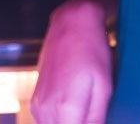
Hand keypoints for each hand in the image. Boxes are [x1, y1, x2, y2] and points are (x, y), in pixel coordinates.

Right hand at [30, 0, 112, 123]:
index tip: (95, 118)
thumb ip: (96, 119)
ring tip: (85, 108)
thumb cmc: (91, 50)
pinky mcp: (35, 100)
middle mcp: (46, 109)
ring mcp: (38, 104)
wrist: (71, 25)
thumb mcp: (104, 88)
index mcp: (65, 108)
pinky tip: (74, 108)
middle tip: (92, 113)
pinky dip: (61, 121)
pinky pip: (47, 122)